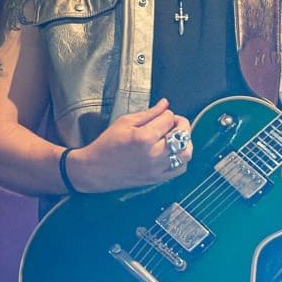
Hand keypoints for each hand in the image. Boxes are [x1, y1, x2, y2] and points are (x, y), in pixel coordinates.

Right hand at [70, 99, 191, 191]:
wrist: (95, 169)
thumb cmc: (107, 144)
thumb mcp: (124, 122)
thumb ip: (149, 113)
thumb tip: (165, 104)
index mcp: (144, 137)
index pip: (169, 119)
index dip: (167, 113)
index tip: (161, 115)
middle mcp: (153, 154)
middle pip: (182, 134)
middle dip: (181, 124)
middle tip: (174, 122)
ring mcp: (157, 168)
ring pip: (186, 153)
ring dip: (185, 141)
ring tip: (175, 137)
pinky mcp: (157, 178)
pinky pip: (180, 169)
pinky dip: (182, 158)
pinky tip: (173, 152)